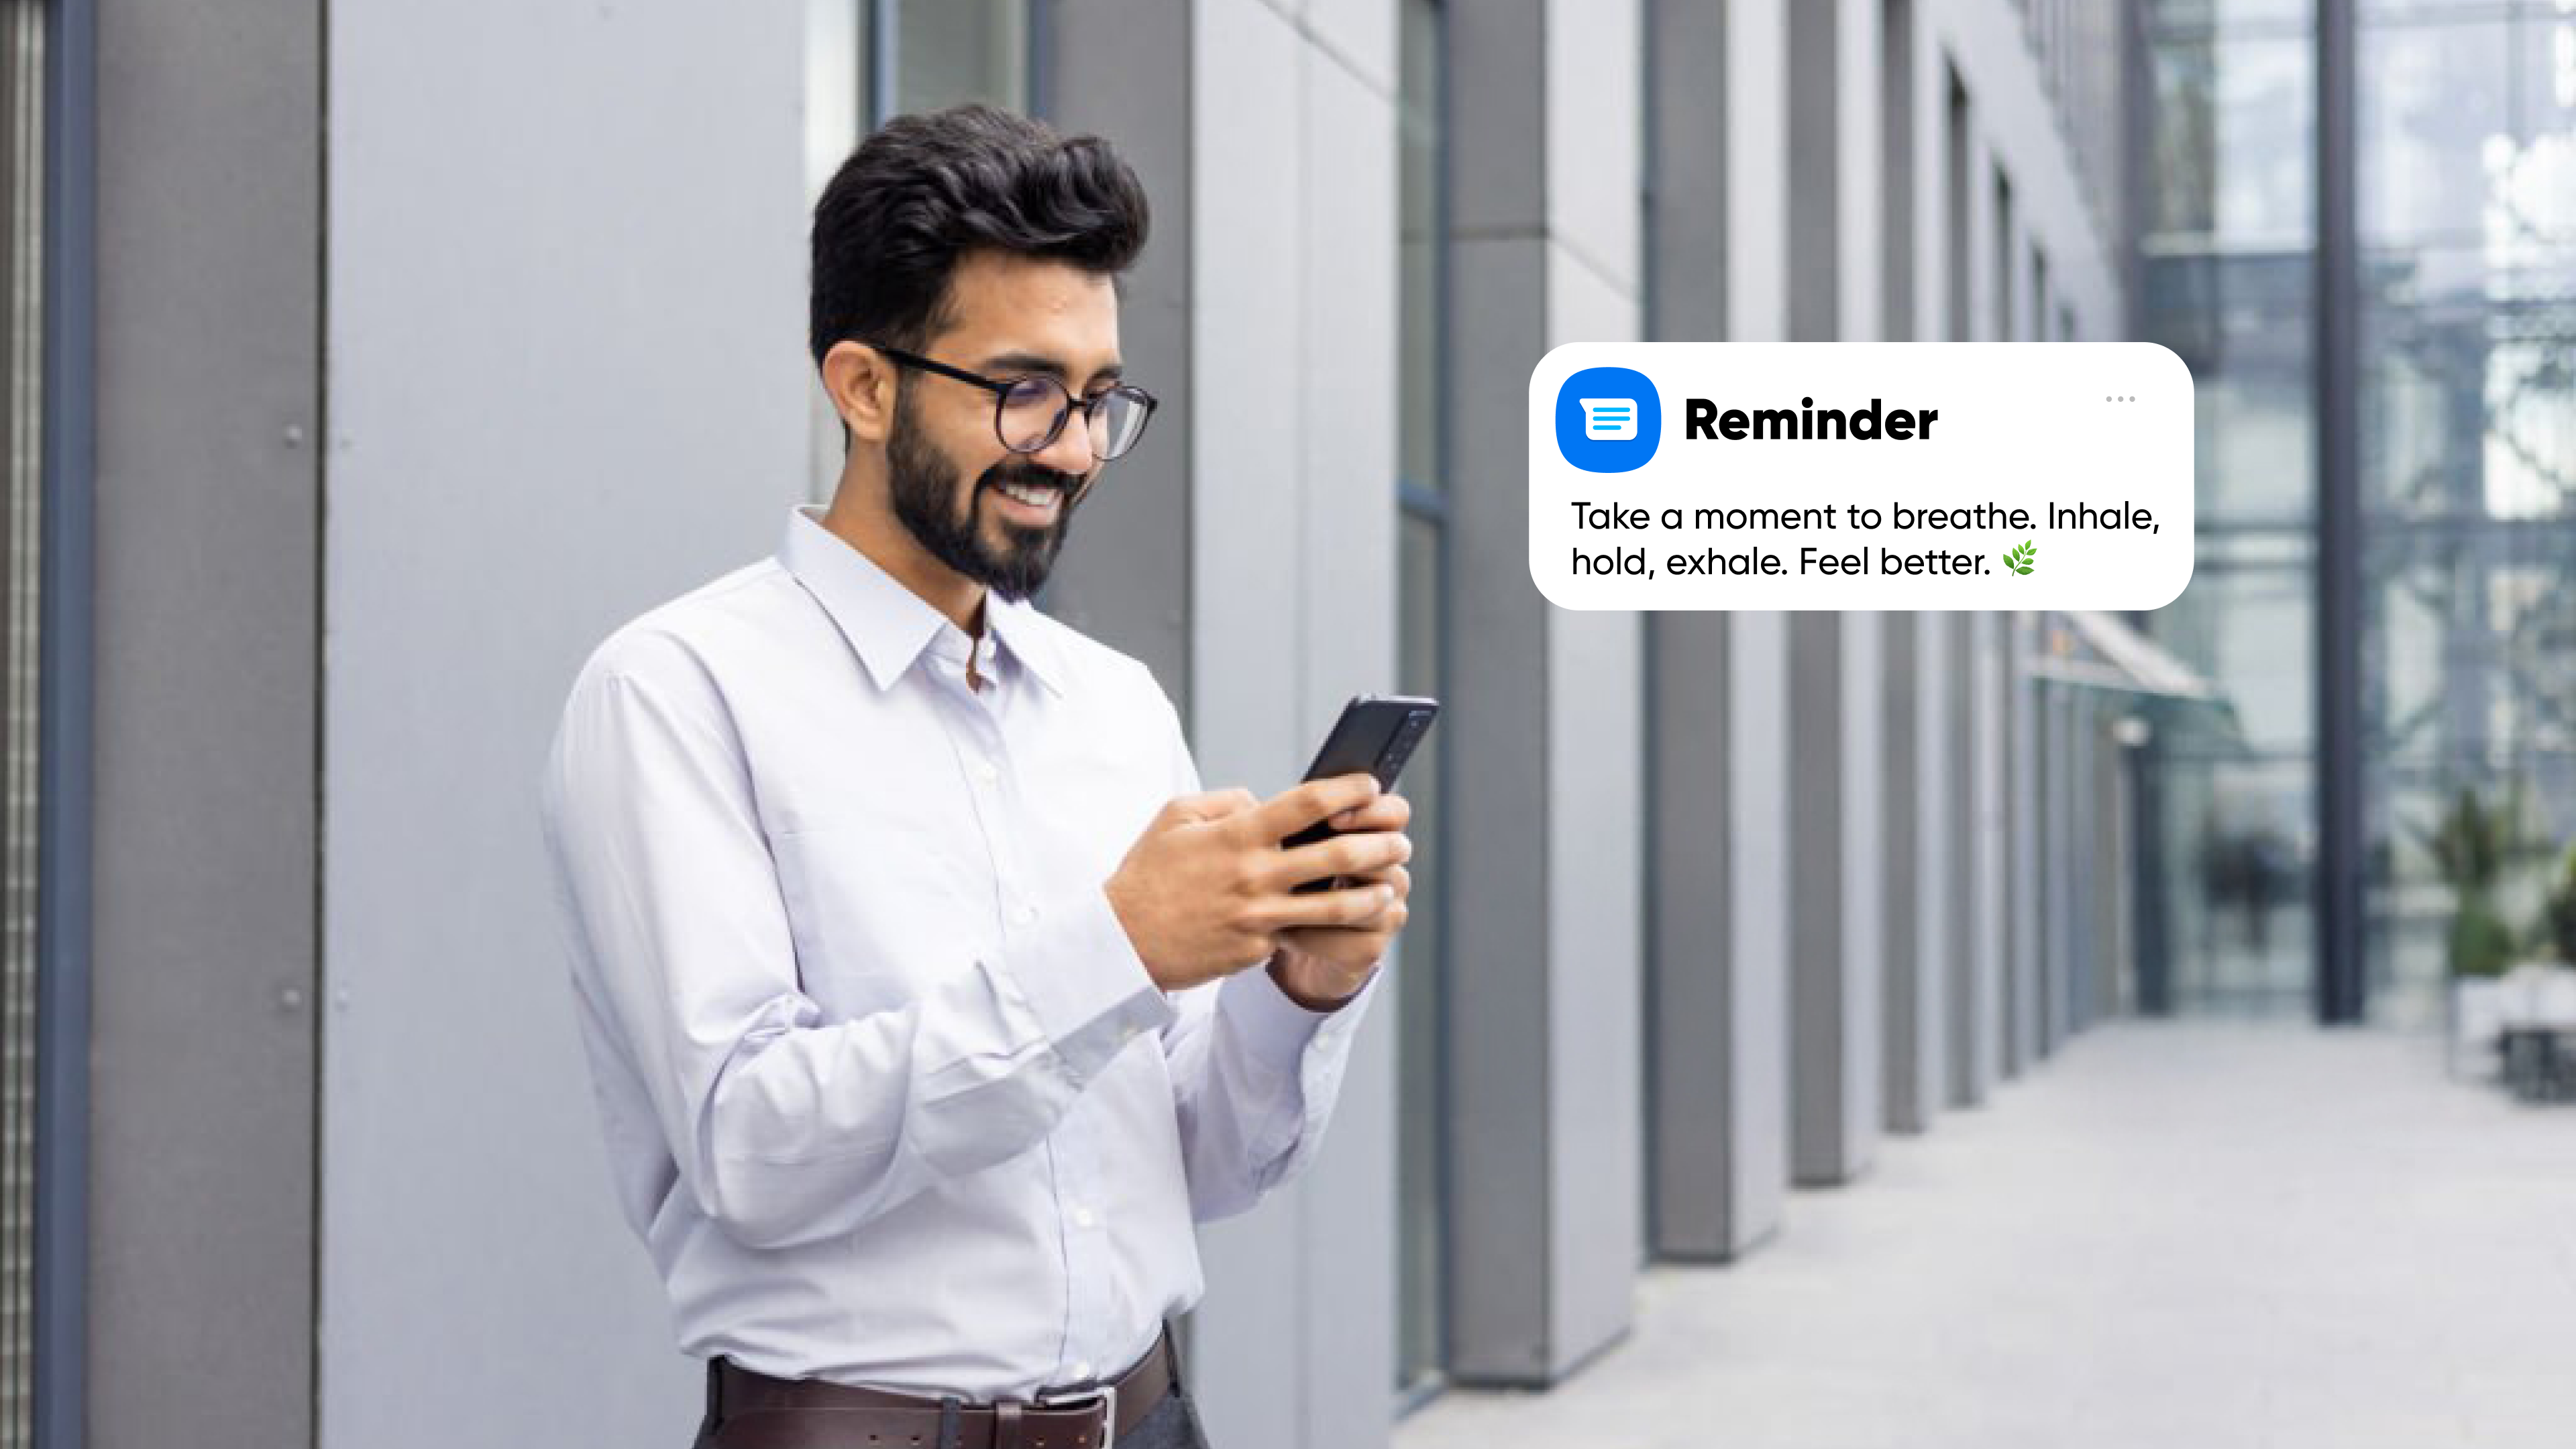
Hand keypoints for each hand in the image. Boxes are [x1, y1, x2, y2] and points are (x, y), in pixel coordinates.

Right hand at [1103, 774, 1412, 991]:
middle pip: (1336, 855)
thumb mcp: (1176, 818)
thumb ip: (1227, 803)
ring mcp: (1258, 917)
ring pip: (1335, 907)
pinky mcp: (1256, 950)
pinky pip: (1299, 935)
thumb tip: (1266, 802)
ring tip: (1389, 888)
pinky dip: (1325, 928)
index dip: (1347, 790)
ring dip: (1371, 895)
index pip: (1306, 803)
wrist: (1120, 942)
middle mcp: (1254, 875)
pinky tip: (1346, 921)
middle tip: (1401, 840)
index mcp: (1237, 835)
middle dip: (1379, 845)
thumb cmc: (1148, 873)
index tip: (1373, 784)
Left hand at [1270, 790, 1411, 1008]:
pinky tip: (1285, 932)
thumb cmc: (1280, 883)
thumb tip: (1254, 804)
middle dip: (1357, 849)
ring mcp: (1388, 911)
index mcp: (1374, 837)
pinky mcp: (1372, 947)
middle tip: (1313, 853)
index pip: (1395, 813)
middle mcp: (1390, 871)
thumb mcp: (1283, 848)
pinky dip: (1315, 935)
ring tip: (1284, 898)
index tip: (1333, 817)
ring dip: (1327, 897)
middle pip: (1395, 850)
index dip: (1372, 811)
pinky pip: (1352, 937)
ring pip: (1376, 896)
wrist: (1280, 940)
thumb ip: (1288, 822)